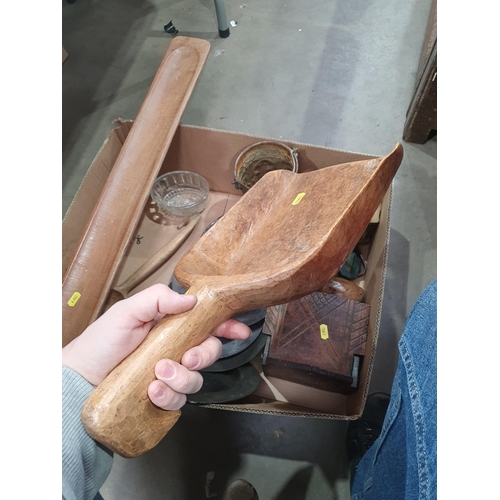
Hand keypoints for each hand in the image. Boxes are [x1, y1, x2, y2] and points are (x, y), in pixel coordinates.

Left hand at [62, 283, 250, 409]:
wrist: (79, 379)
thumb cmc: (101, 342)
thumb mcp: (127, 311)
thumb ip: (157, 299)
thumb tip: (191, 300)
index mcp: (171, 326)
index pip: (206, 323)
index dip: (227, 325)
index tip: (239, 330)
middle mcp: (175, 350)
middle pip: (210, 351)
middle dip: (205, 355)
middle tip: (187, 358)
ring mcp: (170, 375)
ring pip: (196, 379)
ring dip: (181, 378)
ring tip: (156, 376)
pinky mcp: (163, 398)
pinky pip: (179, 401)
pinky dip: (168, 396)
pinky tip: (151, 391)